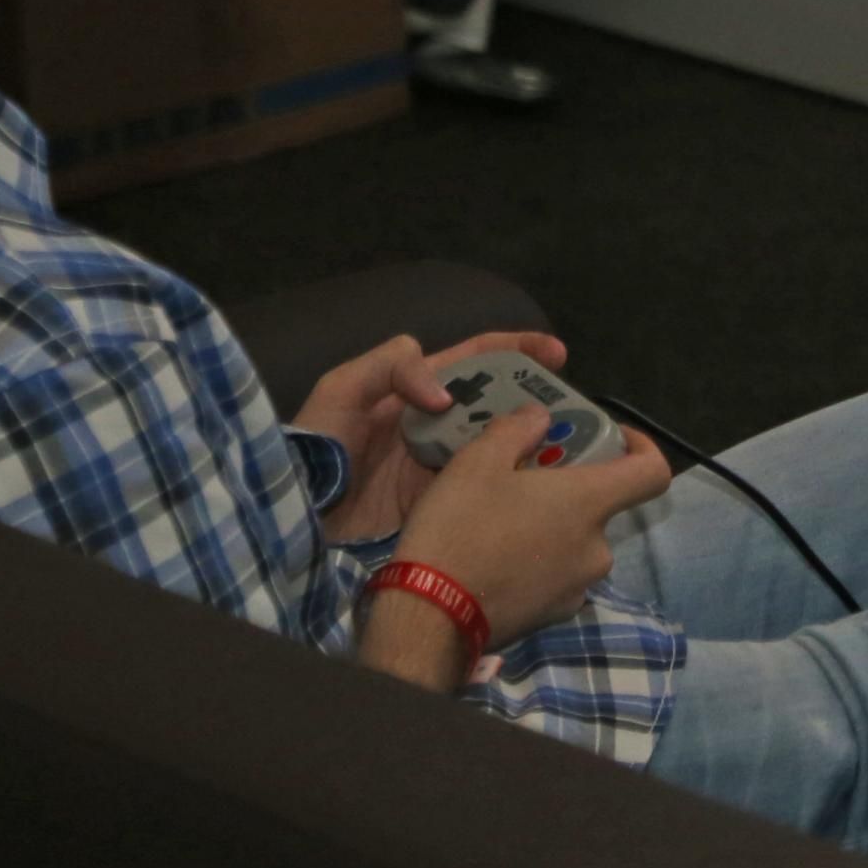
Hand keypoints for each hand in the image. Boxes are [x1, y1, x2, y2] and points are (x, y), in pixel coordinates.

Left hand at [292, 328, 569, 543]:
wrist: (292, 518)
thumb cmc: (314, 446)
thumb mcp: (340, 389)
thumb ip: (390, 366)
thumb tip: (445, 395)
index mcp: (415, 388)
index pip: (477, 359)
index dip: (518, 350)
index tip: (558, 355)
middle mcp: (435, 424)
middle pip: (498, 403)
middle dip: (537, 402)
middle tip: (575, 413)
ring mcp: (440, 465)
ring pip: (497, 446)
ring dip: (531, 444)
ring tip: (569, 449)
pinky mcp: (440, 503)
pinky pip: (482, 487)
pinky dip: (510, 484)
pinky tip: (538, 485)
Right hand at [388, 406, 671, 647]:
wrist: (430, 616)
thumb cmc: (461, 528)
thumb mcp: (477, 462)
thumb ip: (516, 430)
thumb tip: (539, 418)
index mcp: (590, 504)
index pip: (653, 473)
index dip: (642, 448)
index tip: (613, 438)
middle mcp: (597, 549)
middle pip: (602, 509)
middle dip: (570, 490)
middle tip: (526, 478)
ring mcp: (577, 588)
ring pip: (575, 544)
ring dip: (551, 528)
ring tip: (502, 519)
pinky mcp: (553, 617)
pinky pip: (556, 577)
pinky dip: (538, 563)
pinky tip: (496, 559)